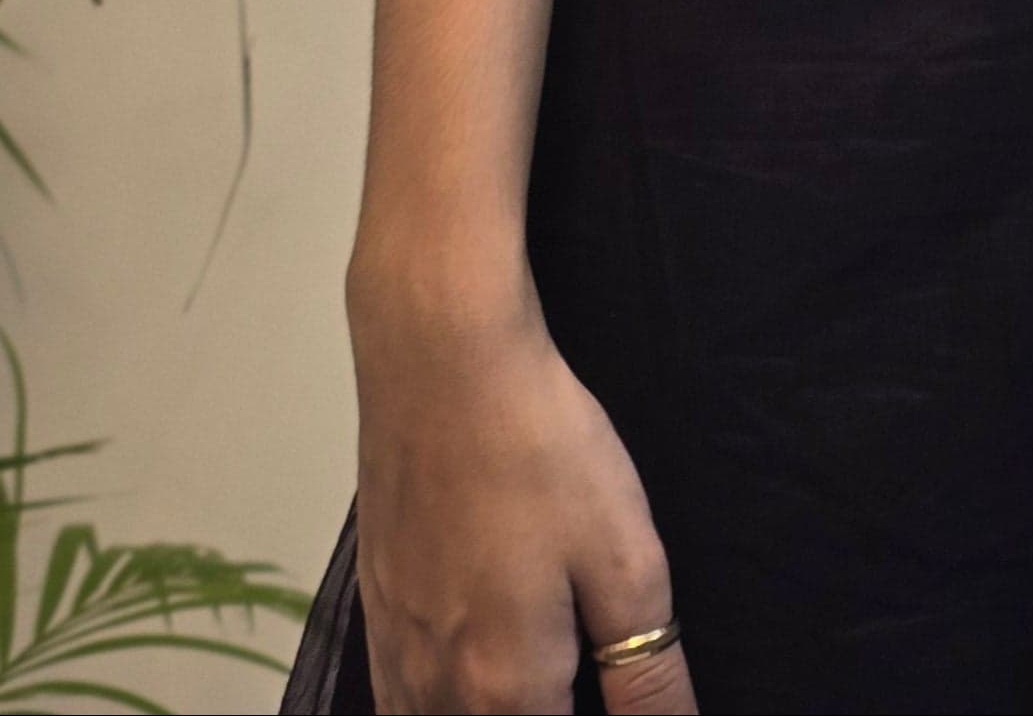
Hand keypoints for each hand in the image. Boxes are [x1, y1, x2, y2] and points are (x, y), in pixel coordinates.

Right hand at [349, 273, 697, 715]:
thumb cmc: (538, 451)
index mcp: (506, 692)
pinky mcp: (374, 613)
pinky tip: (472, 675)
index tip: (615, 697)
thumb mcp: (624, 558)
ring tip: (542, 682)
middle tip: (582, 683)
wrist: (437, 363)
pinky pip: (398, 702)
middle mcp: (435, 694)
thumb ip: (647, 670)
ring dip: (488, 714)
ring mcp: (394, 655)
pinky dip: (435, 707)